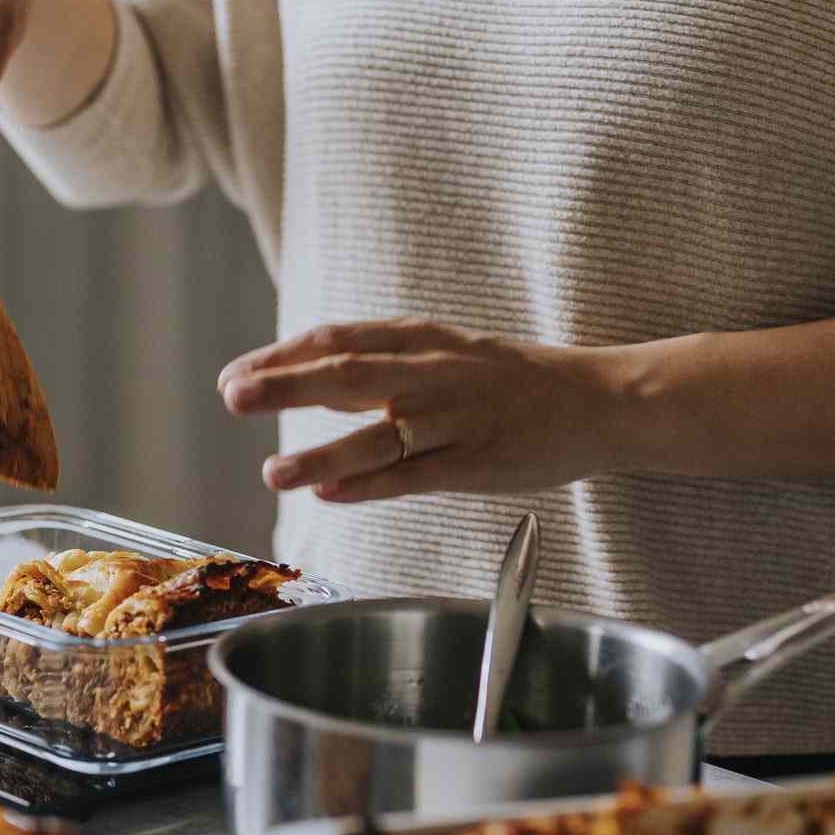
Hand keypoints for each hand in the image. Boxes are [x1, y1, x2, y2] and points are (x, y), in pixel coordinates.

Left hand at [218, 318, 645, 501]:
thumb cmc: (510, 382)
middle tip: (233, 396)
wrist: (601, 402)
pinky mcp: (478, 462)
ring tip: (273, 473)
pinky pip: (417, 476)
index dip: (282, 356)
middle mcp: (435, 372)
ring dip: (322, 454)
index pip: (339, 340)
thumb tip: (302, 379)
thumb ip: (373, 370)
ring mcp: (458, 418)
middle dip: (288, 384)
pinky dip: (371, 486)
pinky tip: (330, 495)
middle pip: (351, 374)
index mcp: (422, 339)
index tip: (235, 375)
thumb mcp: (441, 355)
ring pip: (381, 434)